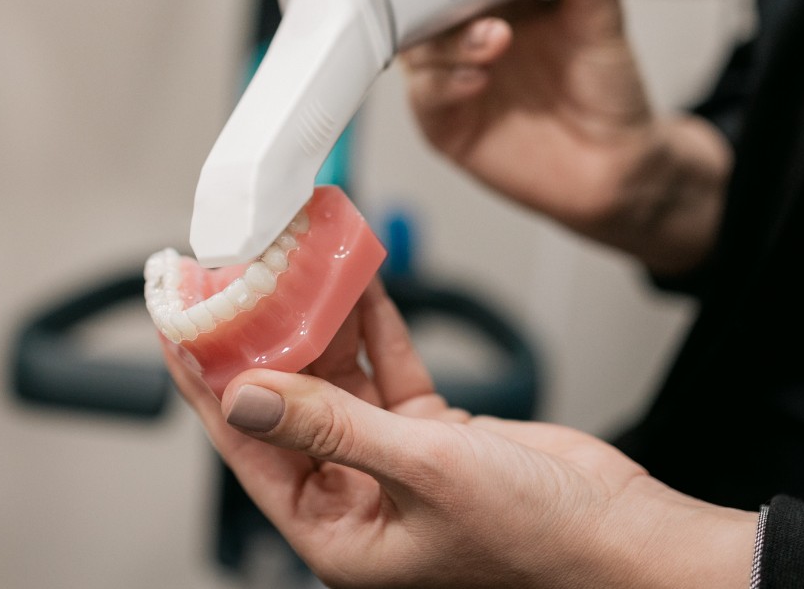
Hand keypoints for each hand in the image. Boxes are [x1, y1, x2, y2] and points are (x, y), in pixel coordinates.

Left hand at [164, 278, 756, 588]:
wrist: (626, 533)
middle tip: (229, 280)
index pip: (247, 443)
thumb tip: (245, 399)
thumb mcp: (423, 474)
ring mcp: (391, 458)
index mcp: (337, 530)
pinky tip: (352, 277)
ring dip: (316, 318)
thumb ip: (331, 429)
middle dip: (259, 338)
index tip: (177, 325)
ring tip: (288, 263)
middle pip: (286, 400)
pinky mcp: (429, 429)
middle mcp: (355, 493)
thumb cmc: (540, 541)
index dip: (206, 381)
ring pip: (335, 375)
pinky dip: (371, 321)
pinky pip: (386, 364)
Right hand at [321, 0, 731, 274]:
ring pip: (413, 41)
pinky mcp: (443, 119)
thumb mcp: (605, 16)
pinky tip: (478, 78)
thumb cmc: (605, 87)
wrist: (616, 168)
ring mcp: (446, 72)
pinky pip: (427, 94)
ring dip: (442, 33)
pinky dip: (447, 80)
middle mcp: (460, 26)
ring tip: (492, 37)